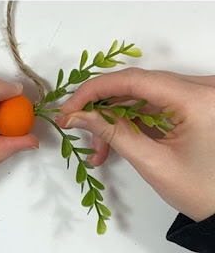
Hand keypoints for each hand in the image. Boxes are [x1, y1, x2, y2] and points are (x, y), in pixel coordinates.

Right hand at [57, 68, 214, 221]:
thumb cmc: (204, 192)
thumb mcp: (153, 163)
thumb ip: (111, 133)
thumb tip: (76, 115)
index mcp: (198, 100)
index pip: (133, 80)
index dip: (94, 91)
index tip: (70, 108)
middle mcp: (202, 88)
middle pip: (135, 86)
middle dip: (103, 109)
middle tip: (77, 127)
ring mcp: (200, 93)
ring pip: (141, 94)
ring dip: (115, 117)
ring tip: (100, 148)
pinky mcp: (196, 101)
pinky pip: (154, 101)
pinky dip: (132, 118)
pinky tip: (116, 138)